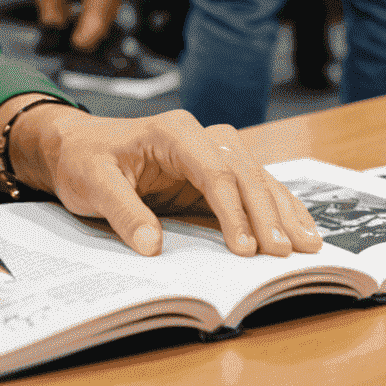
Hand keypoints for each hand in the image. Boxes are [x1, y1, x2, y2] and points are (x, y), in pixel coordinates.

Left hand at [11, 106, 322, 258]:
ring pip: (256, 176)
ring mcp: (208, 152)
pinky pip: (252, 186)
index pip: (213, 170)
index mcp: (170, 131)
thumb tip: (151, 245)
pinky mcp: (211, 173)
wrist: (77, 147)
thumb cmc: (84, 159)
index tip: (244, 249)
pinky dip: (277, 206)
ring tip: (308, 246)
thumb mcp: (91, 182)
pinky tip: (299, 229)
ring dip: (282, 209)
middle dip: (266, 212)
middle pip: (243, 171)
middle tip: (283, 254)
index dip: (233, 210)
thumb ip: (122, 210)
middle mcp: (197, 136)